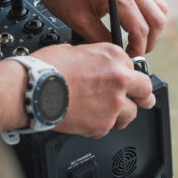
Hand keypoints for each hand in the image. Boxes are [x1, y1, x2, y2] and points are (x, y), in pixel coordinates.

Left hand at [20, 0, 167, 56]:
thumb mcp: (78, 21)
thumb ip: (101, 39)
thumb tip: (116, 54)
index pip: (141, 28)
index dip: (137, 49)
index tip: (128, 61)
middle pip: (157, 18)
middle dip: (150, 41)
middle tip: (135, 55)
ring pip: (158, 7)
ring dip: (151, 27)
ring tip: (135, 42)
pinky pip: (148, 0)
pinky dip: (146, 16)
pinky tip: (130, 26)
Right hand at [34, 43, 155, 138]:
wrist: (33, 90)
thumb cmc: (47, 68)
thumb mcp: (75, 50)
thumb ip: (96, 59)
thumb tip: (99, 67)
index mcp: (113, 56)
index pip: (134, 67)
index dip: (127, 75)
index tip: (126, 80)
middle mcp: (119, 79)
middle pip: (145, 90)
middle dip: (143, 95)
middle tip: (143, 99)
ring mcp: (113, 104)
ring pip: (131, 113)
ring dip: (122, 113)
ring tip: (107, 113)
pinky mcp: (103, 124)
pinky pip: (109, 127)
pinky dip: (100, 125)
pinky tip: (87, 118)